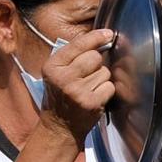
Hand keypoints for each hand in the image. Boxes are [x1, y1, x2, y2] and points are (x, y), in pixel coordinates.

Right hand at [40, 26, 116, 140]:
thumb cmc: (60, 96)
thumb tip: (102, 38)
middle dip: (96, 64)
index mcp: (52, 66)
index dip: (95, 37)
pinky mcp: (91, 102)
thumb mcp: (56, 73)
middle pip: (95, 57)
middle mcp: (63, 77)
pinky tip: (94, 97)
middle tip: (86, 76)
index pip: (78, 44)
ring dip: (101, 79)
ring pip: (104, 72)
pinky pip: (109, 86)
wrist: (59, 127)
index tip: (107, 33)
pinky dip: (106, 91)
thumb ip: (73, 56)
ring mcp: (77, 91)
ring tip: (88, 88)